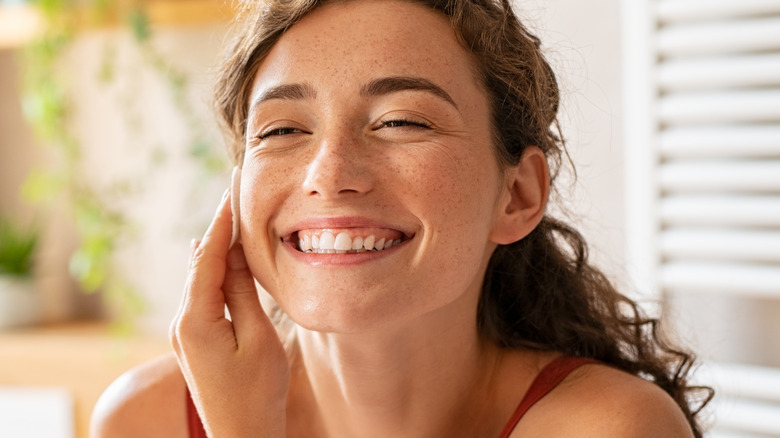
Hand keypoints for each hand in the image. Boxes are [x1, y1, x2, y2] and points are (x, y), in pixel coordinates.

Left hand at [170, 189, 288, 437]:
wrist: (241, 436)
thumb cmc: (257, 393)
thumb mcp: (258, 338)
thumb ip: (242, 293)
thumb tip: (231, 253)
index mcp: (195, 319)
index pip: (207, 255)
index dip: (221, 219)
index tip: (231, 187)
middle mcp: (181, 322)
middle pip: (199, 262)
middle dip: (217, 227)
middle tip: (233, 191)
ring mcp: (184, 332)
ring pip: (200, 278)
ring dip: (216, 248)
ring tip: (231, 215)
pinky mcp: (194, 340)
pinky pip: (202, 295)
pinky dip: (214, 271)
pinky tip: (219, 257)